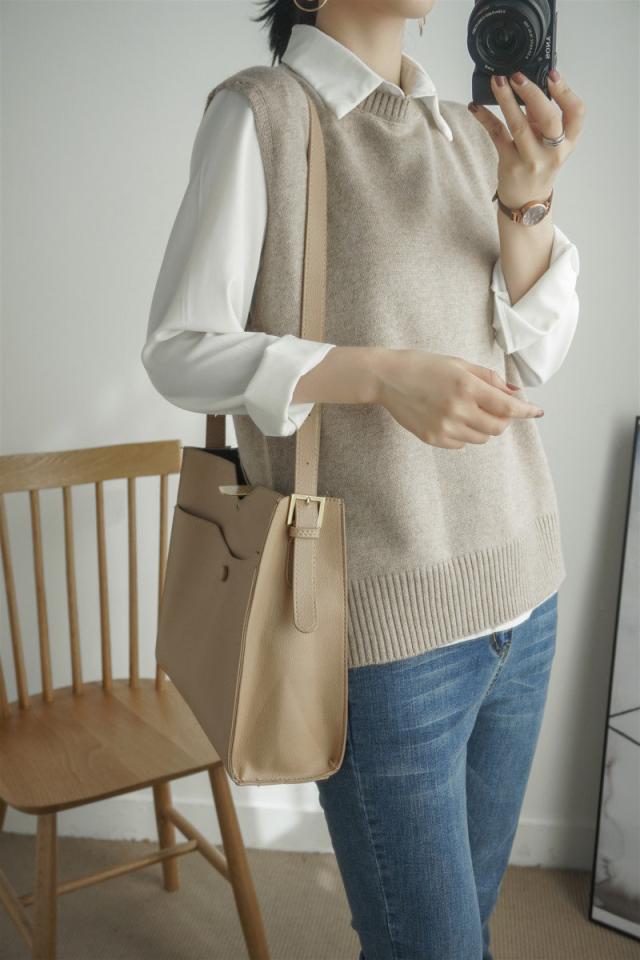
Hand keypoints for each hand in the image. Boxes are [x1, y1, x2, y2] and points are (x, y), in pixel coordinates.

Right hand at [373, 349, 544, 449]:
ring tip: (469, 410)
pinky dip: (465, 434)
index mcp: (466, 387)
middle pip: (498, 428)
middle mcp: (457, 409)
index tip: (537, 412)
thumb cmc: (424, 365)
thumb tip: (515, 392)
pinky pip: (461, 444)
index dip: (527, 411)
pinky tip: (452, 417)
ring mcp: (444, 427)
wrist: (387, 378)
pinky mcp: (433, 438)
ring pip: (481, 438)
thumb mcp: (459, 364)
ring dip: (484, 427)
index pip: (508, 407)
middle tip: (496, 408)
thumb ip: (490, 378)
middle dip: (503, 420)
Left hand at [468, 70, 585, 207]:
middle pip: (549, 118)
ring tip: (497, 81)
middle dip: (533, 94)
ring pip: (519, 126)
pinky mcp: (510, 165)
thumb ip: (540, 116)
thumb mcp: (548, 141)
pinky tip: (475, 106)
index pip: (577, 113)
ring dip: (506, 101)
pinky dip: (485, 118)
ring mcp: (532, 160)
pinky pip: (497, 136)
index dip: (565, 92)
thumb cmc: (539, 165)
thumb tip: (527, 85)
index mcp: (568, 141)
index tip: (552, 75)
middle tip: (517, 76)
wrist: (527, 202)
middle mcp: (553, 152)